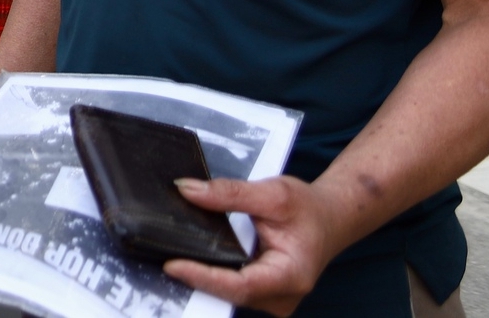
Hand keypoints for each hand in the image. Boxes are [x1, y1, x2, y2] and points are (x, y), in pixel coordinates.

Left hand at [162, 176, 345, 315]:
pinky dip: (211, 275)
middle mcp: (282, 297)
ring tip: (168, 255)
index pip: (241, 285)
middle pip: (231, 292)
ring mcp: (272, 299)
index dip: (204, 277)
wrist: (330, 218)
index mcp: (291, 276)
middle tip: (159, 255)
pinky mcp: (262, 294)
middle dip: (196, 276)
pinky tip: (189, 259)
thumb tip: (186, 189)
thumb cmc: (308, 208)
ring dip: (201, 277)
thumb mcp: (273, 193)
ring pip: (228, 293)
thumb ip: (230, 193)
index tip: (172, 265)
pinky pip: (231, 288)